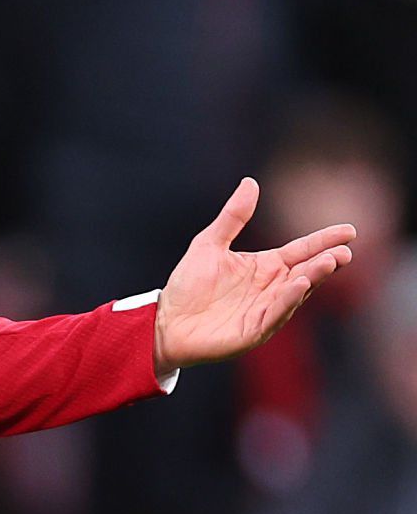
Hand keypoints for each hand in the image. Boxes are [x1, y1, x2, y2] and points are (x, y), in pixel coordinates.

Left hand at [153, 178, 356, 375]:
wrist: (164, 322)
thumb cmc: (188, 286)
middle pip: (305, 272)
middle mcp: (271, 288)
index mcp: (265, 267)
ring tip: (328, 262)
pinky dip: (288, 300)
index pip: (301, 250)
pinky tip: (298, 285)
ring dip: (312, 278)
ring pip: (296, 293)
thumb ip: (232, 217)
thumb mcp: (208, 244)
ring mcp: (265, 311)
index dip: (324, 241)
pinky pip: (275, 315)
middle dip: (325, 262)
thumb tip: (250, 182)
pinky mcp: (254, 331)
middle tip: (343, 251)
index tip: (349, 231)